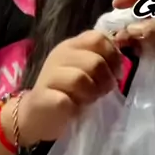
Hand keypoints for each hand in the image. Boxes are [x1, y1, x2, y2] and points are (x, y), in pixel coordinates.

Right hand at [17, 30, 123, 144]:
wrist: (35, 116)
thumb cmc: (64, 94)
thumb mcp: (83, 71)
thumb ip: (99, 62)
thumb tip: (119, 65)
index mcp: (71, 46)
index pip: (98, 38)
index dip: (113, 56)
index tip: (116, 74)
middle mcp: (59, 56)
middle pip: (94, 61)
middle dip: (105, 80)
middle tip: (103, 92)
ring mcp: (49, 76)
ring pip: (80, 79)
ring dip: (91, 94)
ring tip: (89, 101)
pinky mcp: (43, 97)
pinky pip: (66, 100)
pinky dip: (76, 108)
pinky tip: (74, 110)